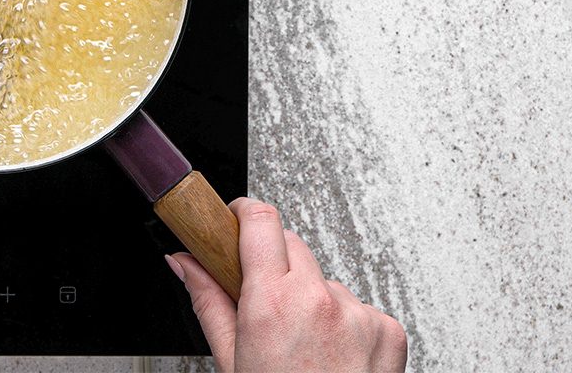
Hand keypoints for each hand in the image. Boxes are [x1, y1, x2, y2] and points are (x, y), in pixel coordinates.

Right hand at [167, 198, 406, 372]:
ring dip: (310, 297)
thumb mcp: (231, 359)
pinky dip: (345, 323)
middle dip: (272, 262)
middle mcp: (318, 301)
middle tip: (261, 297)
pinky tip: (333, 354)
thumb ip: (207, 300)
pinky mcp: (388, 330)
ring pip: (324, 279)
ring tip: (302, 343)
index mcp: (272, 304)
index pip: (259, 220)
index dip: (243, 213)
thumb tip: (184, 263)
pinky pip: (359, 306)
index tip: (234, 219)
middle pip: (291, 244)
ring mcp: (358, 314)